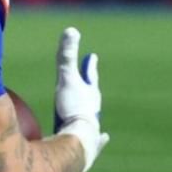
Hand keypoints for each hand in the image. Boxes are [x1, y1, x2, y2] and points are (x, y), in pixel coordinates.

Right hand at [53, 26, 107, 171]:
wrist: (80, 140)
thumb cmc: (74, 109)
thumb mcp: (68, 79)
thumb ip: (67, 56)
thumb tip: (71, 29)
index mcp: (89, 93)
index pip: (90, 76)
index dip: (89, 66)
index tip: (92, 57)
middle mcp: (93, 109)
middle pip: (92, 95)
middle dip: (90, 88)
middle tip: (91, 83)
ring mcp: (92, 126)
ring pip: (93, 116)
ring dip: (91, 112)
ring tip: (92, 112)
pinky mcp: (90, 143)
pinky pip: (96, 139)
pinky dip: (100, 137)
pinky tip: (105, 138)